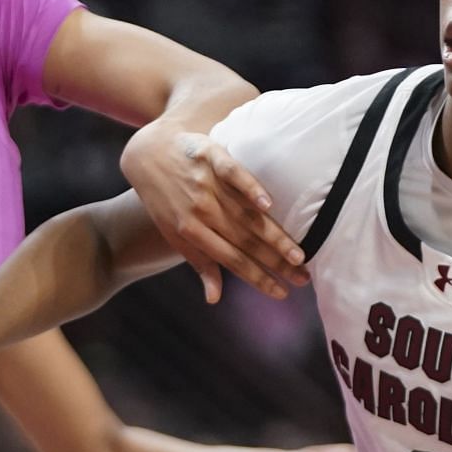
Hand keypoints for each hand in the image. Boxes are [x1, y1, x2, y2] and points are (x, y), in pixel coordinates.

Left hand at [121, 123, 306, 302]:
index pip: (233, 261)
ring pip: (246, 215)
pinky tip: (268, 205)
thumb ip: (199, 262)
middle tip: (303, 277)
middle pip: (246, 241)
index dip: (258, 278)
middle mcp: (201, 211)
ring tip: (298, 254)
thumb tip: (214, 299)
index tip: (283, 292)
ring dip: (274, 236)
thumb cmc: (164, 198)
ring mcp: (207, 185)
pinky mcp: (211, 157)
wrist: (148, 153)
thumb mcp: (174, 233)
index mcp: (192, 233)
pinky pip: (234, 174)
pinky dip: (250, 189)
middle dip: (276, 262)